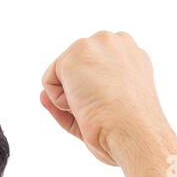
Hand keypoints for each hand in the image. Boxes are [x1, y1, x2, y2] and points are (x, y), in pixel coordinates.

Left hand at [39, 30, 165, 165]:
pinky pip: (49, 82)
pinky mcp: (77, 53)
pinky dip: (60, 102)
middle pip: (76, 71)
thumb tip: (41, 96)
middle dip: (81, 95)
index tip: (114, 109)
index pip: (95, 71)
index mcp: (130, 55)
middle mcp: (115, 42)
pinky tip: (84, 105)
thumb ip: (73, 102)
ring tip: (95, 108)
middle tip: (105, 111)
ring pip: (62, 75)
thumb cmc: (126, 133)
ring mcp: (96, 44)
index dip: (94, 96)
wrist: (135, 134)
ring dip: (71, 100)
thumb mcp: (104, 114)